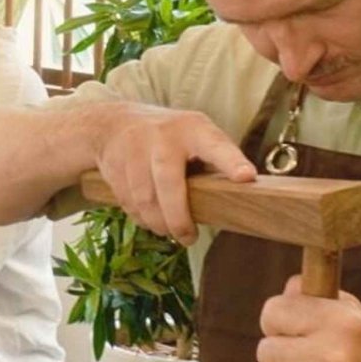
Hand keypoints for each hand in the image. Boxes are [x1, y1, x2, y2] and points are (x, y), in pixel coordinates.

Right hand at [92, 104, 254, 244]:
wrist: (114, 123)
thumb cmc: (168, 136)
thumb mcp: (195, 134)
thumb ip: (214, 159)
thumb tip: (239, 193)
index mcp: (193, 129)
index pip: (216, 145)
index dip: (231, 162)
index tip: (247, 177)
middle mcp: (162, 136)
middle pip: (169, 184)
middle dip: (178, 218)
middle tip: (189, 238)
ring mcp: (134, 150)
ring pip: (145, 199)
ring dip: (158, 223)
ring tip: (169, 231)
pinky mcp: (114, 166)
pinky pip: (128, 202)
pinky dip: (141, 217)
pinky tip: (149, 219)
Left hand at [256, 276, 360, 361]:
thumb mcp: (354, 316)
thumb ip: (316, 296)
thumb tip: (286, 291)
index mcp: (342, 324)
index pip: (273, 312)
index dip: (277, 318)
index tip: (287, 325)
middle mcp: (331, 357)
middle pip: (265, 348)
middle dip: (280, 350)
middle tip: (301, 353)